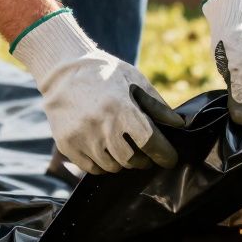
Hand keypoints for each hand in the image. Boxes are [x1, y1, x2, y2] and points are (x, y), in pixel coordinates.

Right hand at [12, 9, 182, 173]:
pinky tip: (105, 151)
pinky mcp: (67, 145)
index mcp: (121, 108)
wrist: (63, 72)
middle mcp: (101, 125)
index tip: (169, 159)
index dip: (163, 154)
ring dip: (122, 162)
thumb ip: (157, 105)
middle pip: (131, 160)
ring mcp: (82, 137)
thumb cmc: (105, 74)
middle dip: (143, 160)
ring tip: (123, 148)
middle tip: (145, 154)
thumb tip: (178, 125)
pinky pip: (92, 168)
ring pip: (112, 166)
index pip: (149, 142)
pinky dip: (103, 164)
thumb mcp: (134, 80)